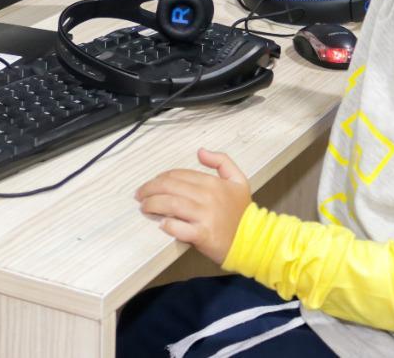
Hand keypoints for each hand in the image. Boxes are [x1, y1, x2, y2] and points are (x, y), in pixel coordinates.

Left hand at [135, 148, 251, 263]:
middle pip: (170, 187)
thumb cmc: (242, 213)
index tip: (152, 183)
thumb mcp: (238, 180)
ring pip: (170, 204)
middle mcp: (207, 197)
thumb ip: (222, 161)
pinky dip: (167, 225)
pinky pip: (178, 227)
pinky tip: (161, 224)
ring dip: (152, 204)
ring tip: (144, 207)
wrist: (253, 241)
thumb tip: (200, 152)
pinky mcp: (202, 235)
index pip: (179, 175)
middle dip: (150, 189)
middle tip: (140, 194)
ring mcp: (204, 216)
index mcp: (213, 183)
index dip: (161, 178)